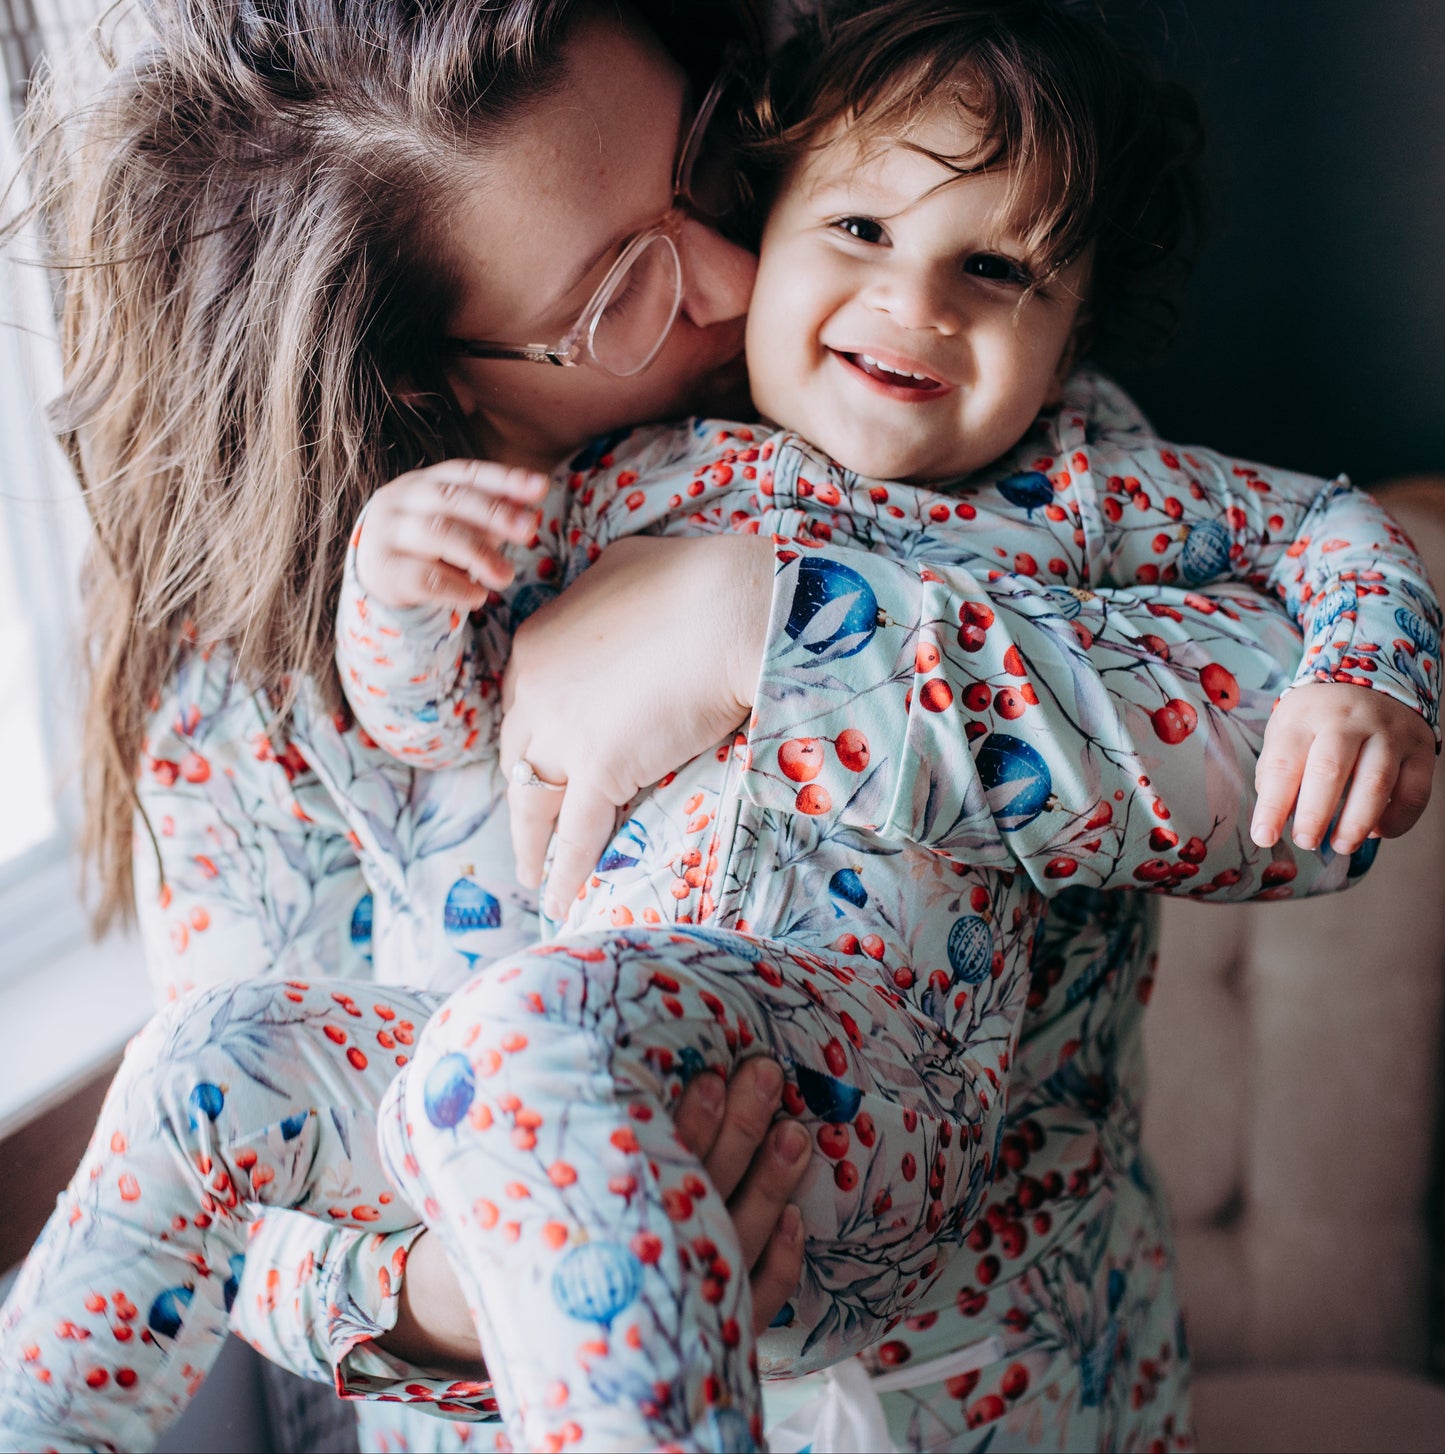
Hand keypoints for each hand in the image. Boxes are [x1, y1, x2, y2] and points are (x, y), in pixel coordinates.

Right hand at [354, 459, 547, 609]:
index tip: (541, 486)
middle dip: (495, 513)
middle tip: (530, 530)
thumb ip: (490, 514)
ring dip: (480, 554)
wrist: (377, 577)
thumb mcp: (457, 525)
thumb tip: (533, 501)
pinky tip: (478, 596)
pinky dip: (457, 587)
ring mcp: (387, 532)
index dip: (505, 478)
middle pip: (452, 498)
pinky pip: (424, 577)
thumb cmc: (428, 546)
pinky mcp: (383, 570)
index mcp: (424, 481)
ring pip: (438, 534)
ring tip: (507, 577)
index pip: (467, 472)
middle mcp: (401, 499)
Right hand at [375, 1057, 807, 1373]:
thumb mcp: (514, 1192)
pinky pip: (751, 1305)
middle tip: (762, 1073)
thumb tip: (544, 1046)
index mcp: (589, 1230)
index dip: (686, 1125)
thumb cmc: (515, 1237)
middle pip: (702, 1194)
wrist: (508, 1335)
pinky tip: (795, 1223)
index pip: (650, 1172)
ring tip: (794, 1133)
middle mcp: (637, 1270)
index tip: (708, 1076)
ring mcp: (678, 1314)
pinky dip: (777, 1266)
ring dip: (770, 1187)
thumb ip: (542, 1141)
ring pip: (736, 1243)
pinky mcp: (705, 1344)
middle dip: (737, 1131)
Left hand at [499, 533, 774, 915]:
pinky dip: (564, 874)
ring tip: (533, 875)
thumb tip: (610, 594)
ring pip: (531, 804)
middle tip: (529, 824)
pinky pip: (573, 835)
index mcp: (535, 646)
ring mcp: (562, 734)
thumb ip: (600, 594)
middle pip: (517, 758)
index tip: (543, 761)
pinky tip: (559, 901)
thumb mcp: (624, 569)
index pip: (522, 708)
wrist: (731, 608)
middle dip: (522, 793)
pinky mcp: (599, 771)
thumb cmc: (694, 580)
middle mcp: (533, 692)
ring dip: (530, 845)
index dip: (533, 740)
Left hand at [1251, 682, 1436, 851]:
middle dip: (1315, 815)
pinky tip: (1376, 832)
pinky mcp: (1421, 748)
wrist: (1374, 681)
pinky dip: (1395, 820)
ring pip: (1375, 784)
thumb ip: (1277, 771)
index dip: (1272, 806)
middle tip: (1306, 842)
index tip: (1264, 837)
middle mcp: (1349, 719)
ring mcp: (1389, 732)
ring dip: (1356, 824)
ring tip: (1340, 846)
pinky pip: (1414, 793)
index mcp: (1305, 715)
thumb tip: (1278, 819)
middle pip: (1330, 770)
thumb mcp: (1287, 730)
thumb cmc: (1318, 719)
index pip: (1283, 764)